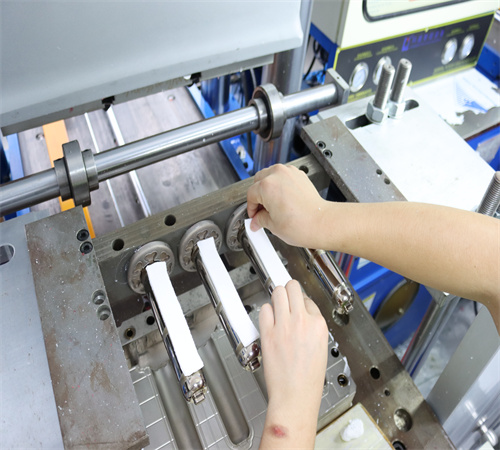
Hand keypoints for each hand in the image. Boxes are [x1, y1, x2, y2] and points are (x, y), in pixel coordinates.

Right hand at [247, 164, 326, 248]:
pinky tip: (283, 198)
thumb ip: (260, 219)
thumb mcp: (272, 225)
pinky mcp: (299, 175)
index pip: (251, 194)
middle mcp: (278, 175)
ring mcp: (290, 173)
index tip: (254, 215)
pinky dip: (281, 184)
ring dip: (268, 187)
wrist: (321, 223)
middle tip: (261, 210)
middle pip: (258, 180)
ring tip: (272, 203)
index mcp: (267, 186)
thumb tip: (256, 220)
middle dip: (258, 195)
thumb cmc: (301, 224)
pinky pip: (284, 176)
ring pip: (271, 175)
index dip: (251, 207)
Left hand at [259, 280, 328, 447]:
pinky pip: (264, 309)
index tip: (296, 307)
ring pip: (278, 292)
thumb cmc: (308, 379)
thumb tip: (302, 316)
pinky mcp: (268, 332)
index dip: (301, 303)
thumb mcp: (320, 348)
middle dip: (288, 291)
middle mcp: (302, 321)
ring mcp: (284, 325)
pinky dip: (265, 311)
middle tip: (285, 298)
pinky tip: (268, 319)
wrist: (295, 396)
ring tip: (276, 305)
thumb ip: (312, 328)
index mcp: (318, 325)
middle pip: (292, 287)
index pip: (308, 299)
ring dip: (276, 297)